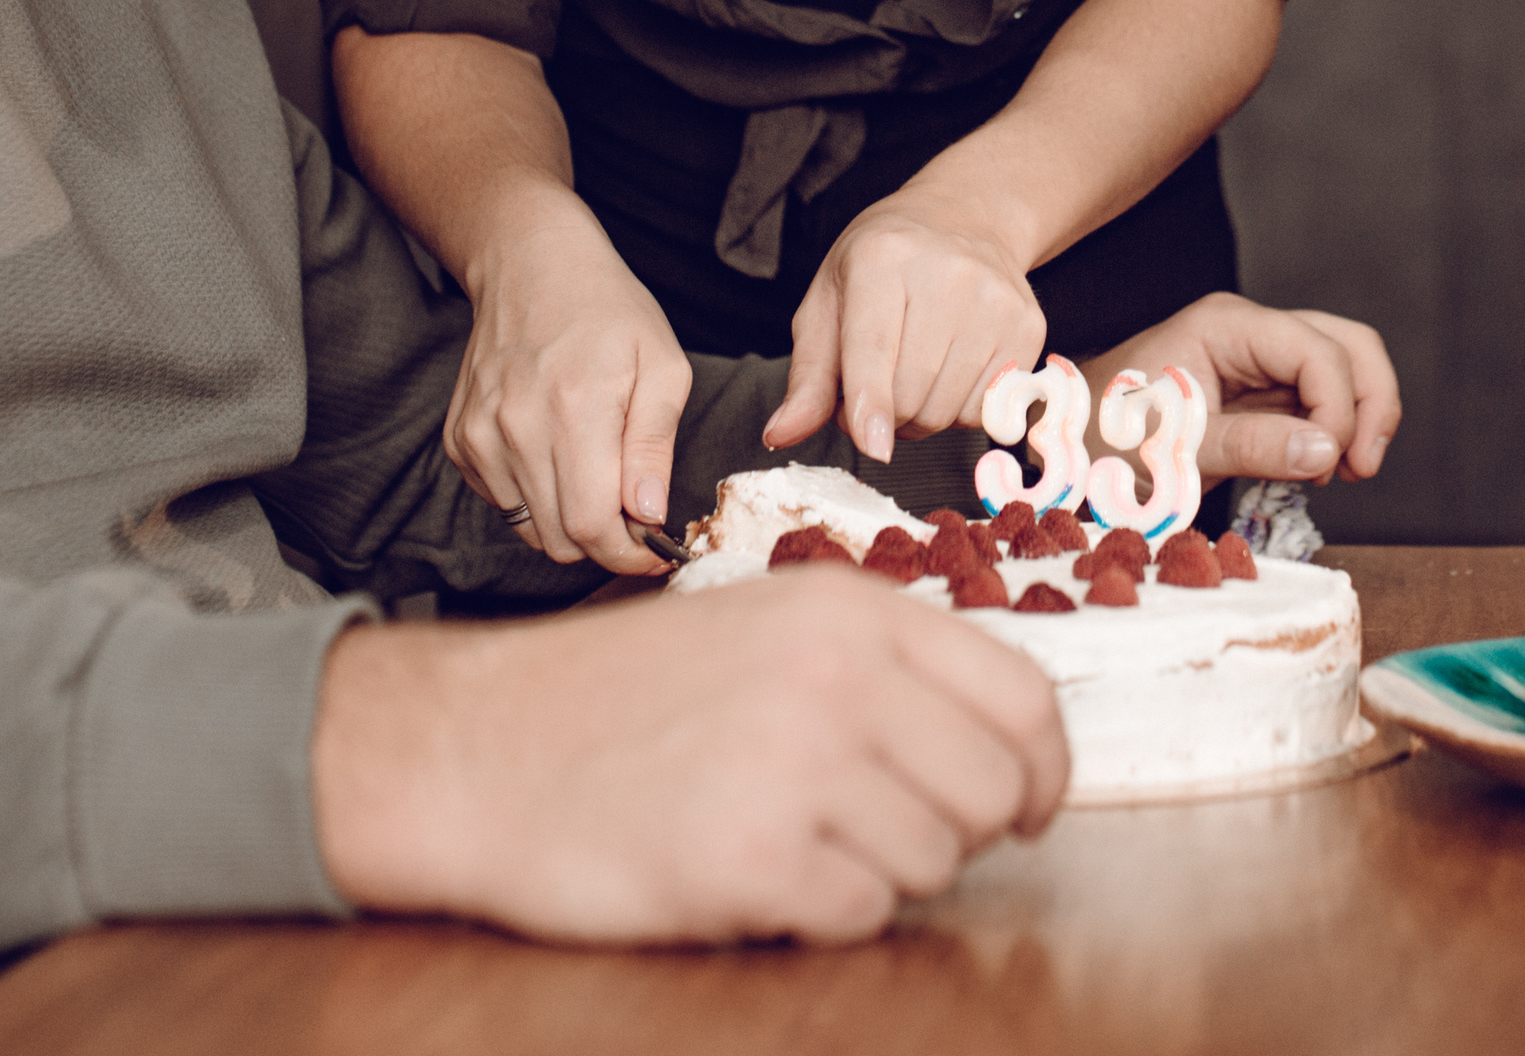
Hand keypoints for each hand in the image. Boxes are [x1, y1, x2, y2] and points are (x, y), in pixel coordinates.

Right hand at [312, 567, 1069, 940]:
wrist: (482, 745)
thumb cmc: (621, 696)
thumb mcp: (760, 630)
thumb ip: (876, 665)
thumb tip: (1001, 740)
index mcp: (846, 609)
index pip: (1022, 695)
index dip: (1043, 768)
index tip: (1027, 808)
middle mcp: (836, 675)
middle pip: (992, 790)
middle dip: (956, 830)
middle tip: (878, 830)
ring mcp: (798, 764)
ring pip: (934, 862)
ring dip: (877, 871)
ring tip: (789, 833)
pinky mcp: (755, 856)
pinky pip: (861, 916)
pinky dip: (819, 910)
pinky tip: (749, 867)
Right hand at [444, 212, 691, 572]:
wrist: (531, 263)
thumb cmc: (607, 310)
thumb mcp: (661, 366)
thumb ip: (654, 446)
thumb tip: (649, 514)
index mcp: (575, 410)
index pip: (592, 527)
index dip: (628, 553)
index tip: (652, 547)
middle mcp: (517, 427)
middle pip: (560, 540)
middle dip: (603, 538)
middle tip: (628, 506)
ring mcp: (480, 433)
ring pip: (529, 529)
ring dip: (566, 517)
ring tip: (590, 469)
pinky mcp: (459, 438)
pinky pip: (501, 502)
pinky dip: (532, 494)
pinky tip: (551, 450)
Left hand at [762, 188, 1046, 463]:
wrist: (962, 221)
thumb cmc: (881, 266)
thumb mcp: (829, 303)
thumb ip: (808, 376)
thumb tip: (781, 434)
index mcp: (882, 258)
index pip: (875, 348)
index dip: (871, 403)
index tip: (873, 446)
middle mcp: (948, 274)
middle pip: (911, 394)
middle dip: (883, 415)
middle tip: (874, 388)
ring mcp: (996, 299)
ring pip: (949, 411)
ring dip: (921, 417)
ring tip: (911, 375)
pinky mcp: (1029, 326)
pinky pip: (986, 411)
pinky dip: (959, 409)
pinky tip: (950, 370)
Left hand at [1084, 292, 1399, 484]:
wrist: (1072, 438)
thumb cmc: (1106, 433)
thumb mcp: (1173, 446)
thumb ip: (1249, 445)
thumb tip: (1325, 451)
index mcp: (1226, 326)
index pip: (1317, 350)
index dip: (1340, 408)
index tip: (1331, 465)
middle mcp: (1251, 331)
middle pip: (1348, 346)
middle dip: (1369, 405)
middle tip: (1358, 468)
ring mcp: (1261, 358)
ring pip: (1346, 369)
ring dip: (1358, 420)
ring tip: (1339, 473)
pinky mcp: (1265, 390)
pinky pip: (1323, 400)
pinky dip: (1337, 432)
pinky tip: (1317, 468)